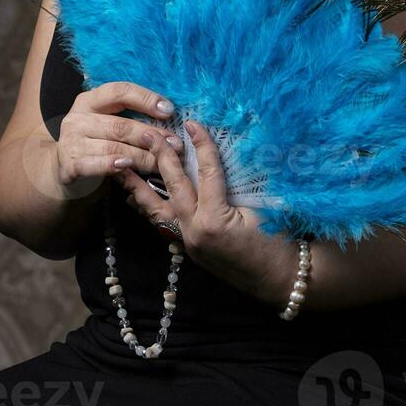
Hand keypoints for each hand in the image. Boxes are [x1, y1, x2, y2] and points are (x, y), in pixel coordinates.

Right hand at [56, 81, 183, 195]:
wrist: (64, 169)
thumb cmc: (95, 141)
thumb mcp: (106, 121)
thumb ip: (129, 115)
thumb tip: (169, 112)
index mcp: (89, 100)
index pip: (120, 91)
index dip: (146, 99)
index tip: (169, 110)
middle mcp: (78, 118)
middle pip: (121, 125)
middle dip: (152, 136)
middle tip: (175, 145)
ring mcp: (71, 141)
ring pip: (113, 148)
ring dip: (142, 157)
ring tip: (162, 163)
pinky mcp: (68, 165)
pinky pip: (93, 165)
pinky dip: (111, 166)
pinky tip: (127, 167)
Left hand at [113, 119, 298, 308]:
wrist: (282, 281)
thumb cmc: (279, 243)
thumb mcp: (264, 208)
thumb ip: (238, 183)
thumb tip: (220, 158)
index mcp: (214, 221)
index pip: (206, 172)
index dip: (202, 145)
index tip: (193, 124)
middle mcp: (194, 232)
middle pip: (174, 187)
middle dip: (161, 157)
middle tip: (149, 133)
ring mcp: (189, 243)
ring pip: (156, 211)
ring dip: (139, 187)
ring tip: (122, 168)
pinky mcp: (190, 249)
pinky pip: (164, 223)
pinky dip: (150, 207)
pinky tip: (137, 197)